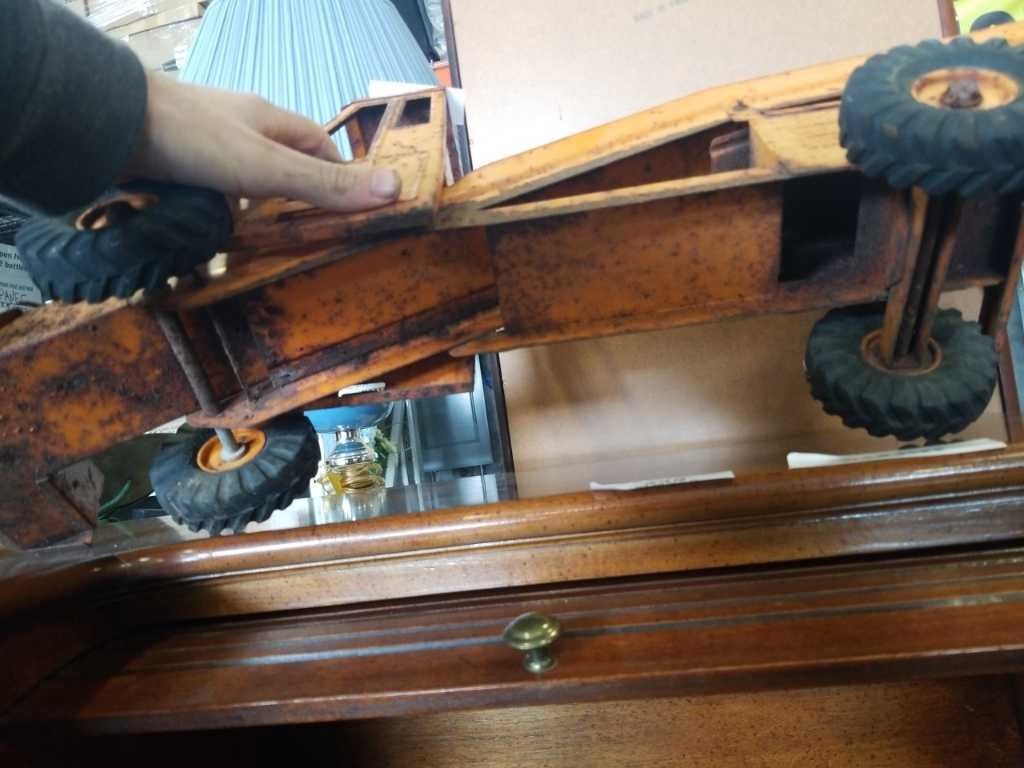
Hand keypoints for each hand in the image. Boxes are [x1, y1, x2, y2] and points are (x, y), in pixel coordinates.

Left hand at [125, 72, 401, 210]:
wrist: (108, 125)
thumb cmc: (197, 140)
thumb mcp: (269, 168)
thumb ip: (325, 185)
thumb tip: (396, 189)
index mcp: (266, 119)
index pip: (316, 143)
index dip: (336, 172)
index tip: (349, 206)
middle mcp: (236, 127)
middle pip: (278, 160)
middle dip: (294, 194)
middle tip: (309, 234)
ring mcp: (200, 144)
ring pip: (239, 177)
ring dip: (251, 206)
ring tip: (264, 245)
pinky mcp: (170, 162)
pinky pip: (204, 188)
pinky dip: (215, 210)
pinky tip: (214, 234)